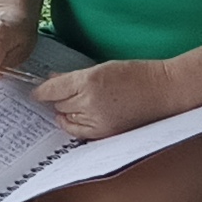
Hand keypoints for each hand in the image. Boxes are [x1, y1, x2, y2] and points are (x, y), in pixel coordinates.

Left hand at [28, 57, 177, 141]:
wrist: (165, 92)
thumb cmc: (138, 75)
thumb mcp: (103, 68)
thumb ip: (75, 76)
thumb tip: (52, 80)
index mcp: (89, 82)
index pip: (52, 89)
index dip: (42, 90)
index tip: (37, 90)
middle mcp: (89, 103)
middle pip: (57, 104)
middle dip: (56, 99)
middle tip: (57, 94)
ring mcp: (97, 121)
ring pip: (66, 119)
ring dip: (65, 112)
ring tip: (71, 105)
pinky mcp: (105, 134)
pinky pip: (78, 132)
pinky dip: (74, 125)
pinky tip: (76, 117)